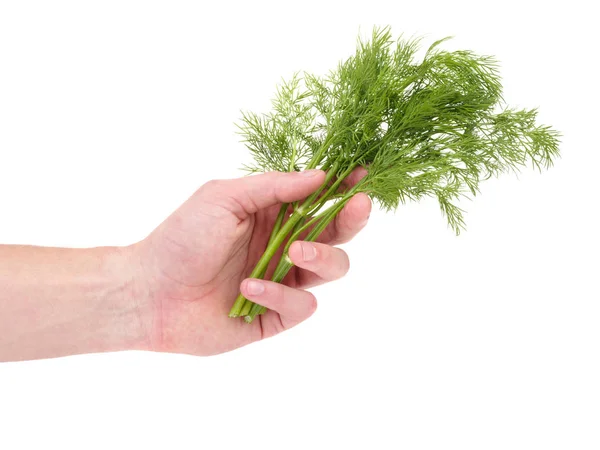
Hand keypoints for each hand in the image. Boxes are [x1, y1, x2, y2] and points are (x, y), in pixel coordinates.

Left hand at [129, 169, 370, 355]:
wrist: (149, 293)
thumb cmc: (181, 238)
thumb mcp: (224, 198)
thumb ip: (274, 187)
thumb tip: (321, 176)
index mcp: (273, 215)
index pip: (320, 200)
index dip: (345, 189)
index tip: (363, 176)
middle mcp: (283, 246)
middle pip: (337, 235)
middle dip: (351, 220)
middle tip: (354, 208)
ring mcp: (282, 281)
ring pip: (331, 270)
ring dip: (321, 258)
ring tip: (291, 253)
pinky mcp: (275, 315)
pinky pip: (301, 305)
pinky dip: (281, 295)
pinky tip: (249, 289)